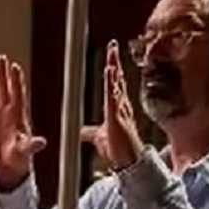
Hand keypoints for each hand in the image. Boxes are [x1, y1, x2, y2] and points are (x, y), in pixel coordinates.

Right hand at [0, 55, 47, 191]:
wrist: (9, 164)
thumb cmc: (20, 157)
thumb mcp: (26, 151)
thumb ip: (33, 145)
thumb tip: (42, 143)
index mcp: (18, 115)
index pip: (17, 93)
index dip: (15, 80)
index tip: (14, 67)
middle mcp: (8, 111)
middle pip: (5, 88)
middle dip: (3, 73)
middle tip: (1, 58)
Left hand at [79, 40, 143, 171]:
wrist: (125, 162)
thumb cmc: (117, 149)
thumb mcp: (100, 137)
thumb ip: (91, 133)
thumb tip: (82, 131)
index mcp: (115, 108)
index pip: (113, 84)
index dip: (112, 69)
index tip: (111, 55)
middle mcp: (120, 106)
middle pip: (116, 79)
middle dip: (114, 62)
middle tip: (113, 45)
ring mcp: (119, 111)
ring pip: (116, 85)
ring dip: (113, 69)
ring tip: (112, 53)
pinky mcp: (116, 118)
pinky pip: (113, 98)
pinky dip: (112, 85)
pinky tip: (110, 73)